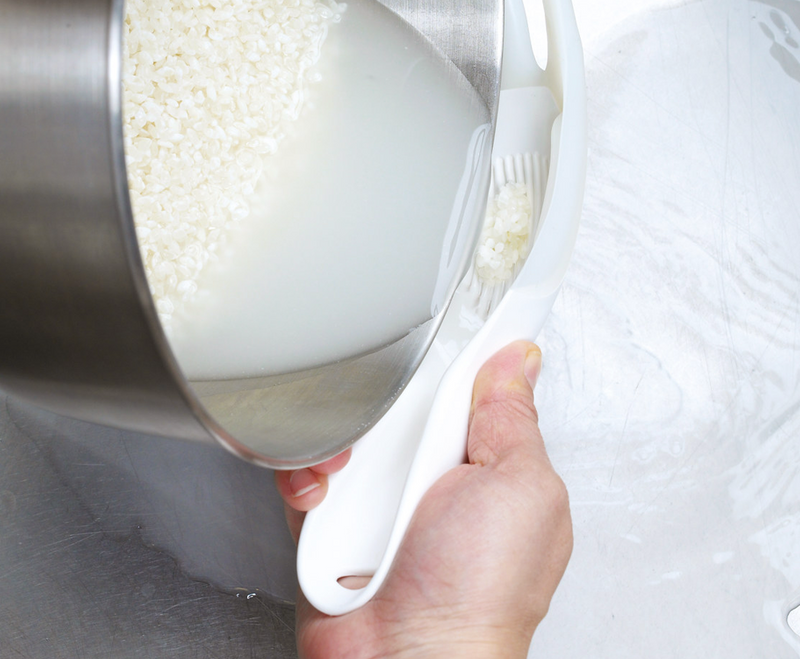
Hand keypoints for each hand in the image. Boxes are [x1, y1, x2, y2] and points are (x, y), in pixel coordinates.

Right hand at [275, 342, 572, 658]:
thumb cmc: (478, 596)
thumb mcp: (521, 489)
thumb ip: (514, 420)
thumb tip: (516, 362)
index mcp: (493, 466)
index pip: (480, 387)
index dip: (470, 351)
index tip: (466, 303)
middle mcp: (439, 478)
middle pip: (411, 399)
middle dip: (401, 400)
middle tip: (406, 421)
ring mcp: (387, 496)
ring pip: (358, 428)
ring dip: (352, 443)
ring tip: (359, 473)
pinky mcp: (338, 514)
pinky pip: (312, 468)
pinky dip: (313, 479)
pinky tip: (328, 499)